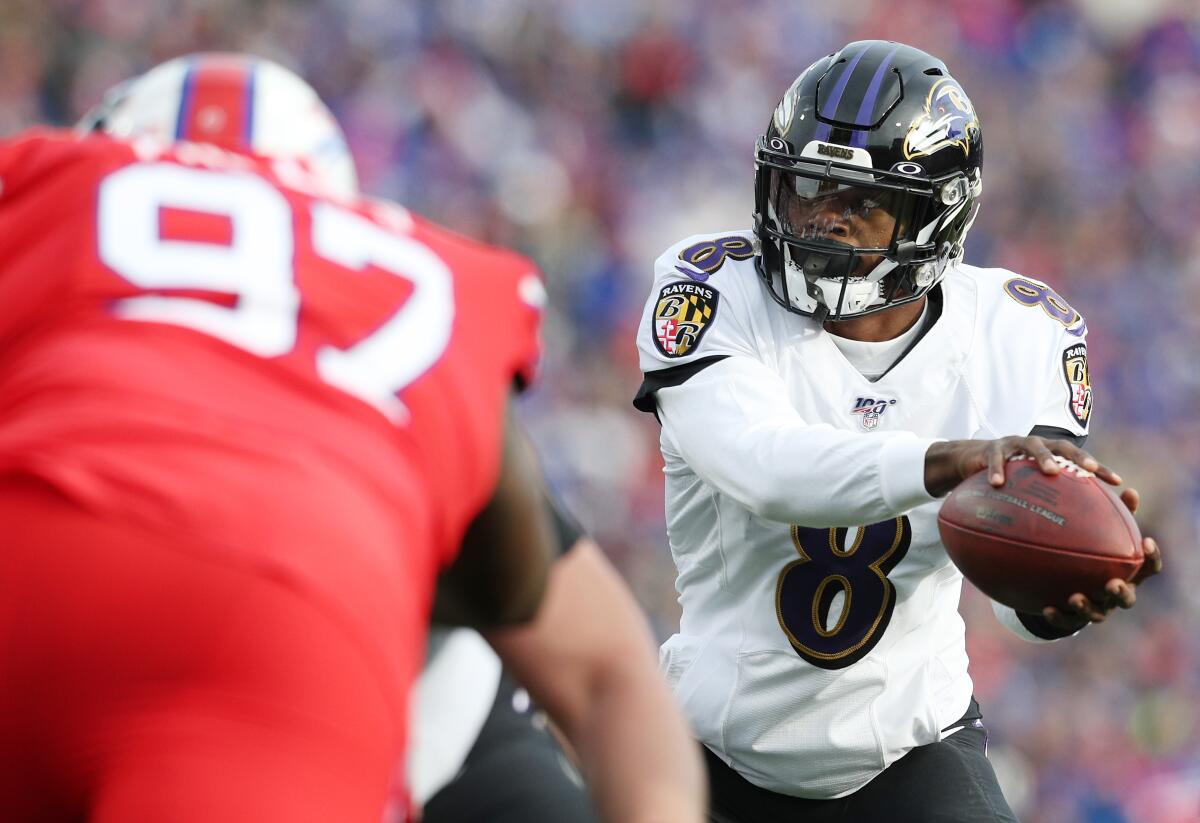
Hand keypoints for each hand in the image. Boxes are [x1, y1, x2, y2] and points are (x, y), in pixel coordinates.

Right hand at [924, 435, 1120, 497]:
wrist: (970, 460)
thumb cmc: (1004, 480)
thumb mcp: (1023, 490)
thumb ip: (1042, 505)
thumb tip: (1065, 543)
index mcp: (1048, 454)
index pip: (1078, 460)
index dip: (1099, 469)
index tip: (1118, 482)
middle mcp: (1035, 445)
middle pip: (1060, 446)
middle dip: (1076, 457)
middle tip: (1088, 471)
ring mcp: (1013, 444)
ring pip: (1032, 446)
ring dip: (1043, 457)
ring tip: (1051, 471)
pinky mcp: (990, 448)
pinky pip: (995, 458)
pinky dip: (997, 469)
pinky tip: (998, 484)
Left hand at [1041, 485, 1163, 630]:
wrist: (1070, 586)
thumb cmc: (1092, 552)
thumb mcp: (1103, 534)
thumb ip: (1115, 515)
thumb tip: (1128, 489)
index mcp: (1126, 573)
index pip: (1148, 568)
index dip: (1152, 558)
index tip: (1146, 542)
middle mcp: (1115, 593)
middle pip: (1126, 598)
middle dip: (1121, 593)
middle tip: (1112, 583)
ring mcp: (1096, 607)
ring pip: (1098, 613)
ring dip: (1087, 607)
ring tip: (1075, 597)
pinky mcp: (1073, 618)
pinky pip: (1067, 621)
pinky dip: (1059, 617)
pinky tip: (1047, 608)